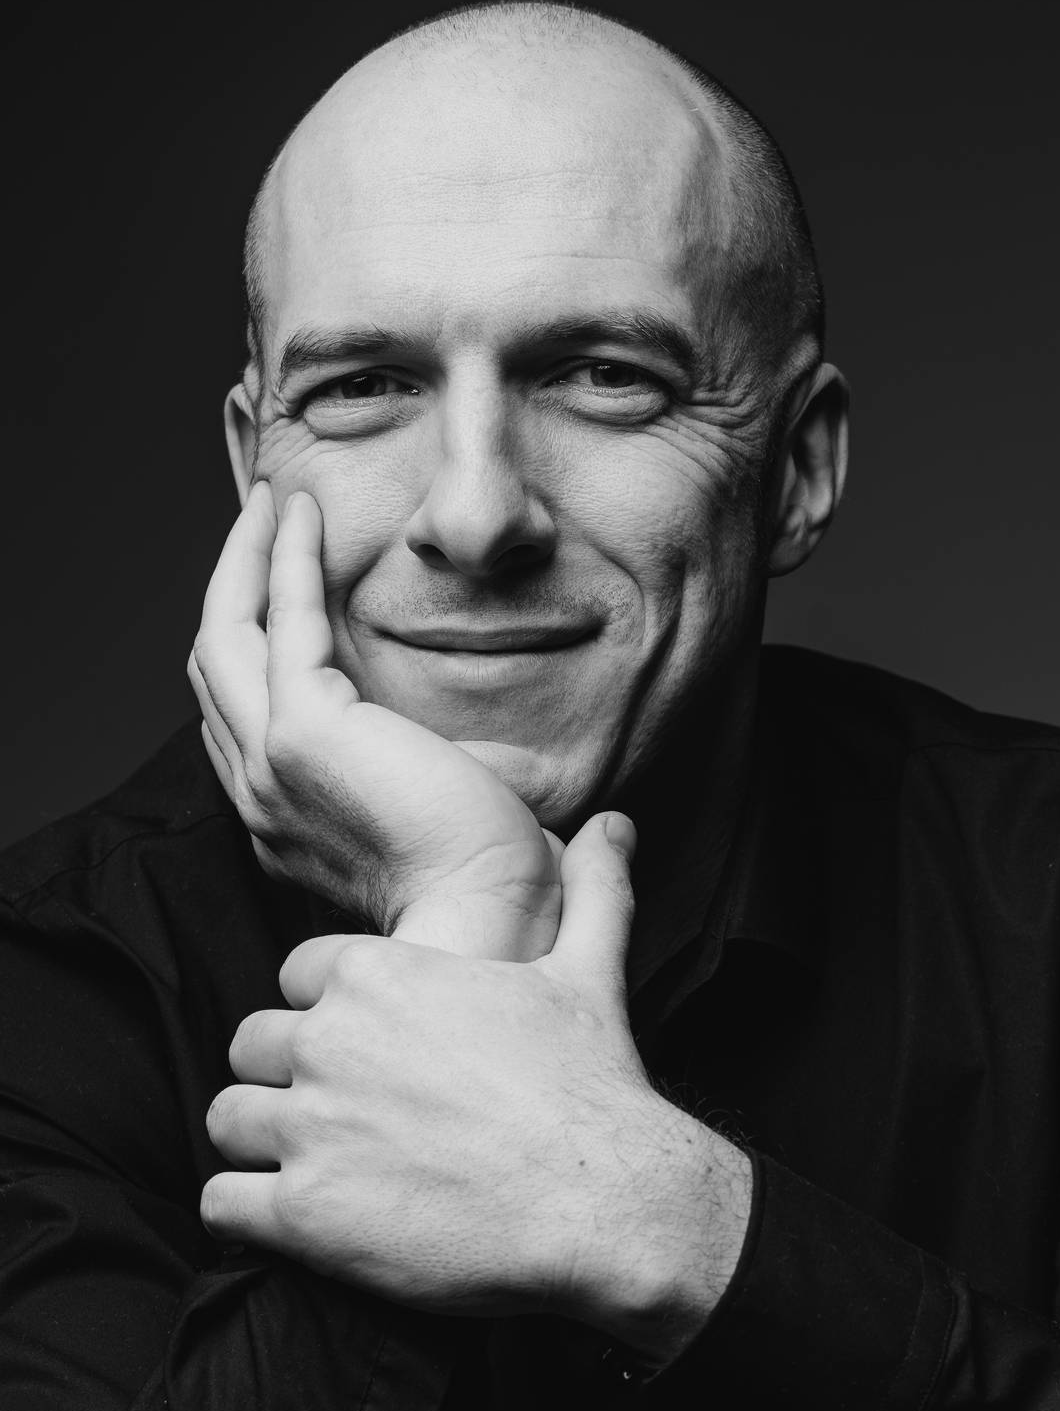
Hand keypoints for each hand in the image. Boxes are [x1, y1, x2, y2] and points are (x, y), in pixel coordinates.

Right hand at [188, 483, 560, 958]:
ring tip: (273, 502)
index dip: (247, 634)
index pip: (238, 709)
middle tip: (263, 519)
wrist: (493, 908)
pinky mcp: (305, 731)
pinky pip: (278, 620)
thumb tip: (476, 744)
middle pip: (215, 665)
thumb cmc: (483, 870)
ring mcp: (270, 761)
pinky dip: (285, 560)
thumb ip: (425, 767)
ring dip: (245, 559)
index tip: (277, 575)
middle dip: (233, 584)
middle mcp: (259, 789)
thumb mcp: (437, 807)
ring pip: (224, 635)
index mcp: (283, 814)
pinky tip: (302, 516)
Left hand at [203, 814, 751, 1363]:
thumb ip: (589, 888)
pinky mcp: (303, 1215)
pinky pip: (221, 1204)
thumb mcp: (590, 967)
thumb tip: (615, 824)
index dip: (327, 1011)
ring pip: (227, 1119)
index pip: (296, 977)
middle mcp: (329, 1040)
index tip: (368, 1047)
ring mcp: (311, 1127)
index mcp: (378, 972)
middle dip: (285, 1075)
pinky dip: (247, 1213)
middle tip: (342, 1112)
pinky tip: (299, 1217)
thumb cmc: (592, 1083)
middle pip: (251, 1044)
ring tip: (316, 1165)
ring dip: (261, 1142)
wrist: (605, 1202)